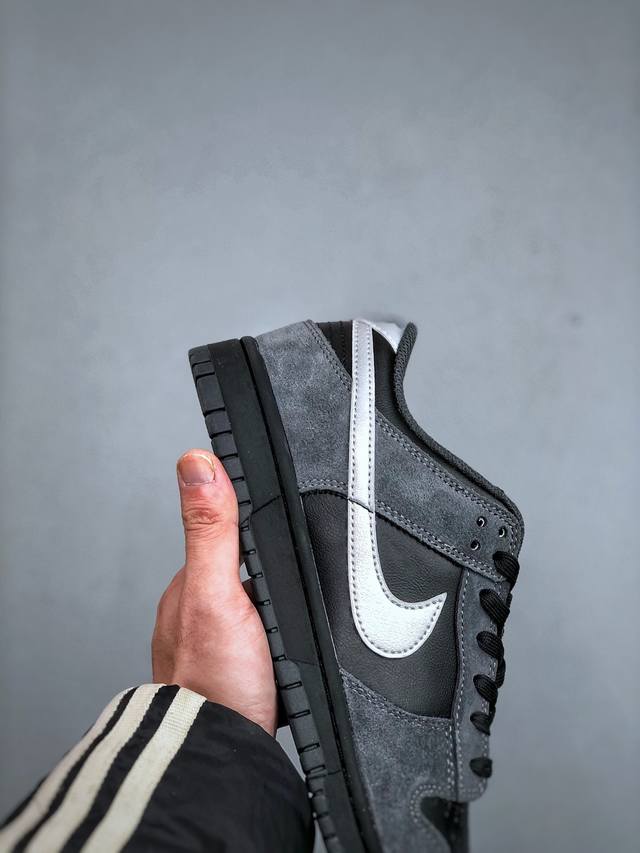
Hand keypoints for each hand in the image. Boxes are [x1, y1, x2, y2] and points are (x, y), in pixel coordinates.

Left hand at [152, 450, 276, 735]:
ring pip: (259, 603)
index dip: (256, 524)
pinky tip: (291, 642)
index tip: (283, 514)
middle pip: (247, 567)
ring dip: (279, 604)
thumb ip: (211, 529)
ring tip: (299, 609)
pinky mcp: (239, 668)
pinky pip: (265, 634)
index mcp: (192, 582)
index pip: (227, 533)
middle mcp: (199, 608)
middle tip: (299, 572)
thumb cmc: (216, 682)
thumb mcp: (218, 593)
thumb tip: (197, 462)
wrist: (224, 754)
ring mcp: (217, 640)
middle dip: (274, 567)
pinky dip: (280, 633)